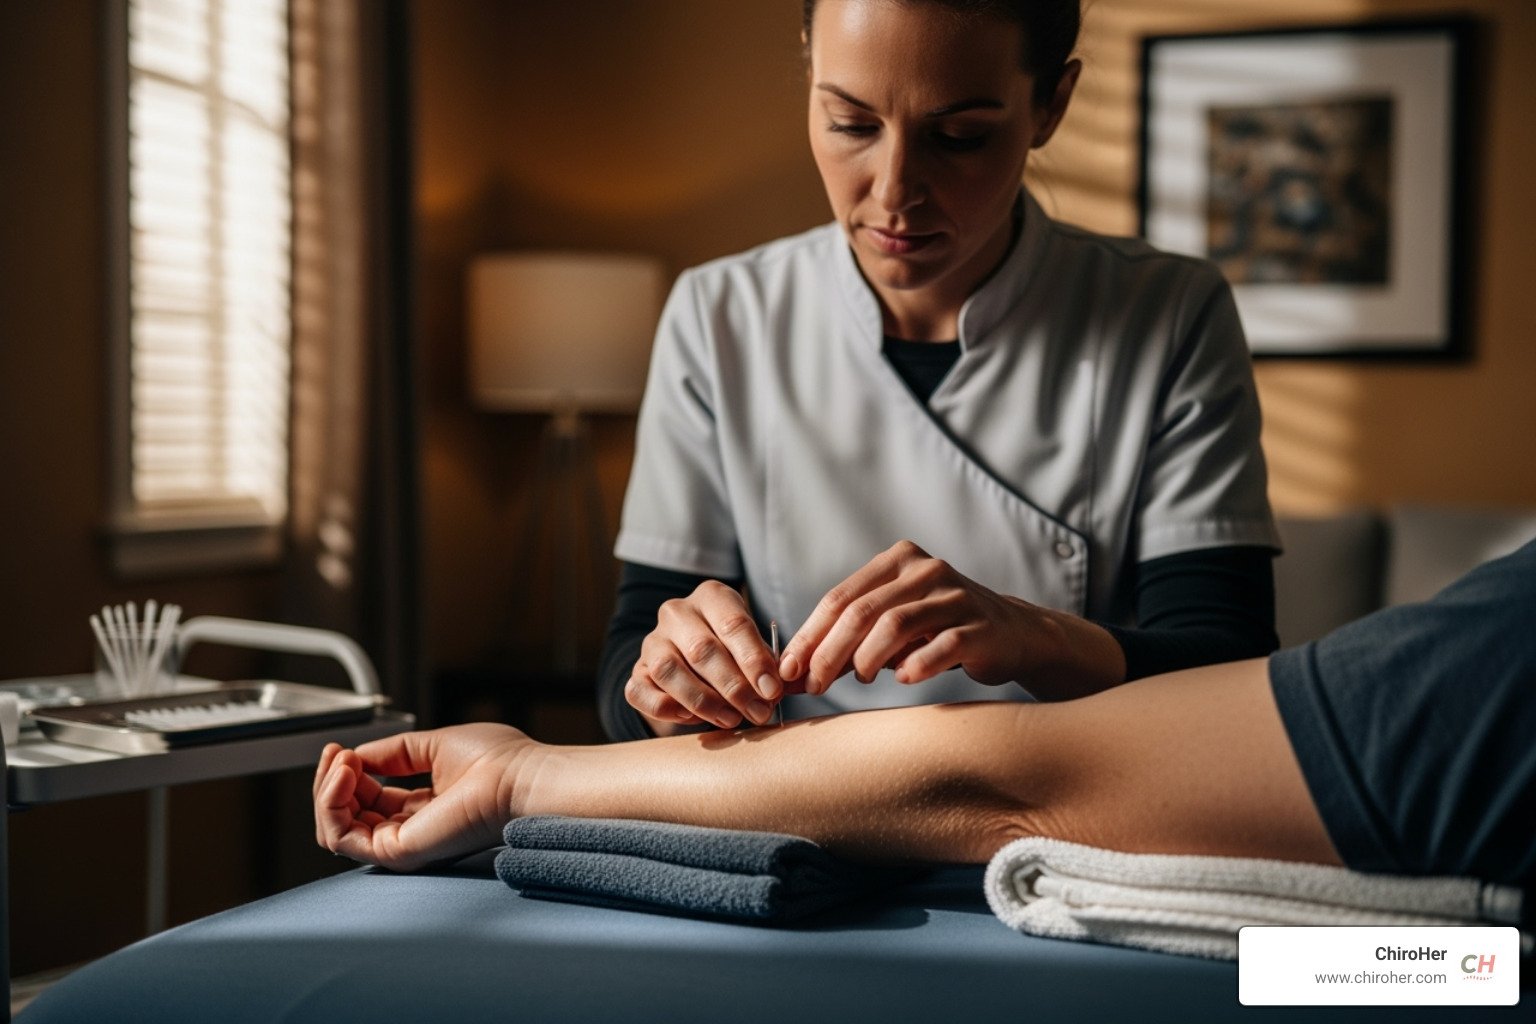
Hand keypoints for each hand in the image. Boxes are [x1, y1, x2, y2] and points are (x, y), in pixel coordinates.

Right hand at [313, 723, 532, 871]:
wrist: (522, 779)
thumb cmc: (500, 763)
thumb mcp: (433, 746)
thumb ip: (393, 753)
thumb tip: (356, 756)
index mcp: (423, 808)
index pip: (366, 800)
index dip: (347, 774)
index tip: (340, 748)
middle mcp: (412, 830)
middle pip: (346, 817)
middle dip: (330, 781)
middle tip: (336, 754)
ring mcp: (404, 845)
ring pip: (336, 830)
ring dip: (327, 791)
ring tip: (341, 763)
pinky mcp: (399, 852)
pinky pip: (343, 838)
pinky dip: (332, 804)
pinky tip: (345, 775)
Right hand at [626, 580, 786, 729]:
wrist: (695, 657)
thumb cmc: (734, 650)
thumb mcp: (753, 647)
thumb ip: (763, 666)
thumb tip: (770, 693)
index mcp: (711, 597)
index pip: (733, 624)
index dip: (754, 660)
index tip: (771, 690)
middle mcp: (677, 613)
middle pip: (702, 649)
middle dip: (734, 686)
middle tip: (758, 712)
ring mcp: (652, 641)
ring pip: (668, 670)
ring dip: (703, 700)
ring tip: (731, 719)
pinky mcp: (636, 670)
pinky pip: (640, 691)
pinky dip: (664, 708)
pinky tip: (691, 718)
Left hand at [779, 540, 1118, 696]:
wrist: (1012, 634)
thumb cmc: (938, 632)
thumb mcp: (891, 628)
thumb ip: (846, 644)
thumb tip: (791, 678)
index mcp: (896, 561)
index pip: (840, 598)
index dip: (810, 636)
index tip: (789, 671)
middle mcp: (925, 570)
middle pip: (862, 611)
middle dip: (829, 652)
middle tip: (813, 686)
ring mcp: (955, 595)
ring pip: (897, 623)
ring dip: (868, 658)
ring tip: (861, 680)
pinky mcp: (981, 625)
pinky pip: (944, 644)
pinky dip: (919, 663)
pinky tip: (905, 679)